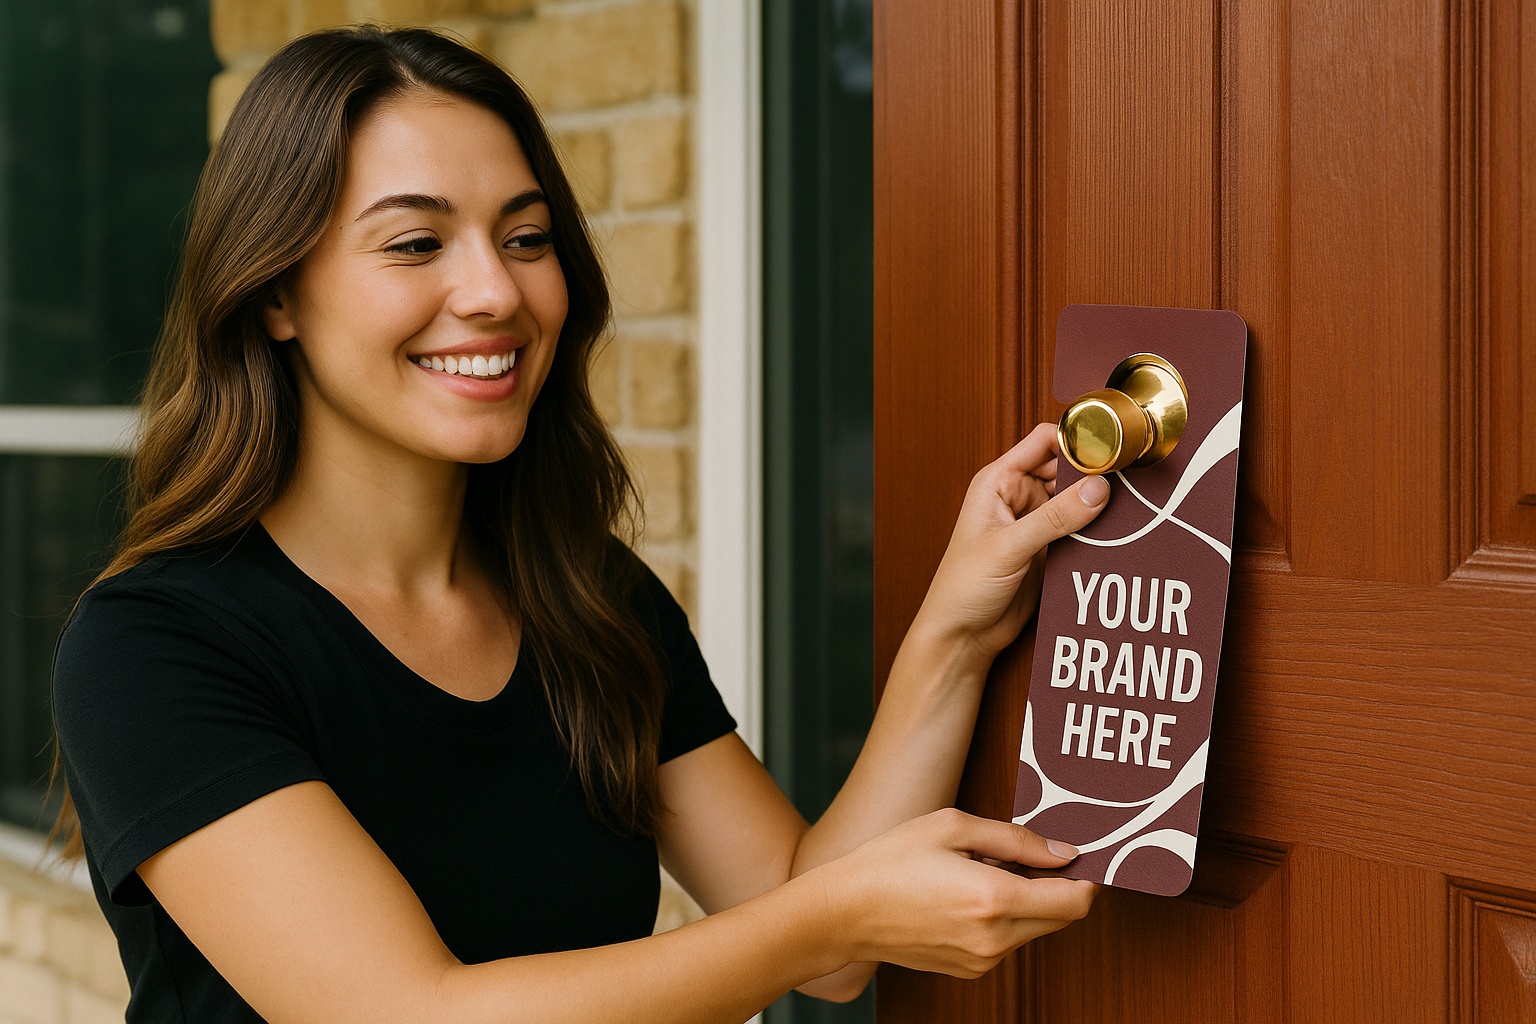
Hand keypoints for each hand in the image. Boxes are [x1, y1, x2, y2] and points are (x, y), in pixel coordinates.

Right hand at [815, 807, 1097, 977]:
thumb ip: (1016, 839)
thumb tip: (1063, 851)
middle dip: (1057, 885)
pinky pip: (1006, 941)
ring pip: (1033, 928)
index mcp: (994, 898)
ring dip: (1026, 900)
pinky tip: (965, 894)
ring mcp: (983, 960)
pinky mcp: (970, 970)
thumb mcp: (952, 826)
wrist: (844, 912)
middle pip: (1062, 917)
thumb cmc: (891, 860)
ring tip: (980, 870)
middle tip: (1026, 854)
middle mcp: (995, 938)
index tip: (1082, 856)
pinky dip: (1002, 917)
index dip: (1088, 877)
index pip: (1075, 901)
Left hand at [913, 422, 1109, 661]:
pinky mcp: (1050, 549)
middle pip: (1068, 469)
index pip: (1045, 442)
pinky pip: (1081, 530)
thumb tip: (1098, 488)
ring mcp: (1036, 523)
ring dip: (1100, 505)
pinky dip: (1098, 532)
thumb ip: (1054, 517)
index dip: (1077, 441)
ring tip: (1132, 509)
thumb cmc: (963, 587)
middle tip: (1130, 483)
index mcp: (998, 482)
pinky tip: (1119, 536)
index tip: (1111, 451)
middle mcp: (1018, 496)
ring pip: (1078, 500)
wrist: (962, 636)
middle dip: (1096, 474)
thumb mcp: (1009, 548)